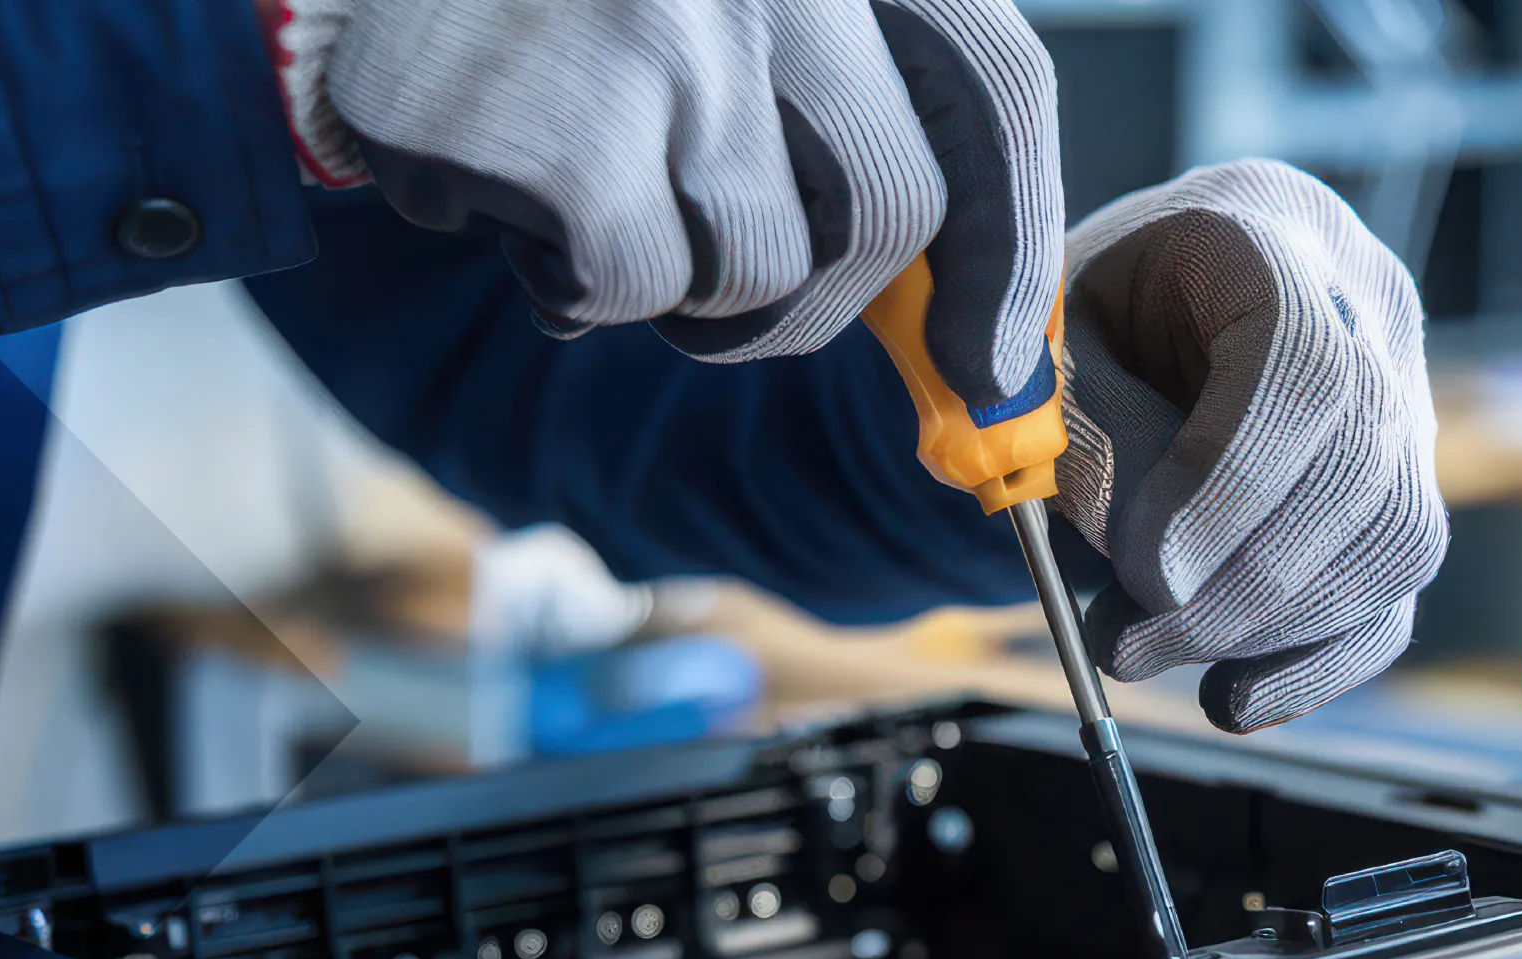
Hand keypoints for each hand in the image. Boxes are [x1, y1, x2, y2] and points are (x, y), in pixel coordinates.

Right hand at [260, 0, 1063, 405]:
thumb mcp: (740, 5)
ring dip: (675, 276)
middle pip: (889, 211)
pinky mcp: (559, 126)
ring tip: (582, 178)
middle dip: (822, 300)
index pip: (994, 93)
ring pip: (752, 269)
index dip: (1012, 247)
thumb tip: (976, 333)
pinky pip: (624, 286)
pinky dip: (571, 282)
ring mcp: (668, 36)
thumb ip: (857, 109)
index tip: (993, 360)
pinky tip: (509, 194)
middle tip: (737, 302)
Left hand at [1057, 159, 1448, 733]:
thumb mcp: (1049, 348)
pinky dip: (1316, 665)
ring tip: (1143, 653)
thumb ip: (1091, 436)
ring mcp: (1404, 407)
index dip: (1232, 482)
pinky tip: (1229, 699)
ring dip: (1270, 628)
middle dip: (1242, 581)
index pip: (1303, 361)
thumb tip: (1156, 569)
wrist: (1127, 314)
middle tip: (1127, 644)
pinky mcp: (1399, 496)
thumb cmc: (1081, 319)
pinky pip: (1396, 598)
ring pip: (1397, 538)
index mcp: (1267, 234)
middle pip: (1359, 463)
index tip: (1148, 573)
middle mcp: (1366, 312)